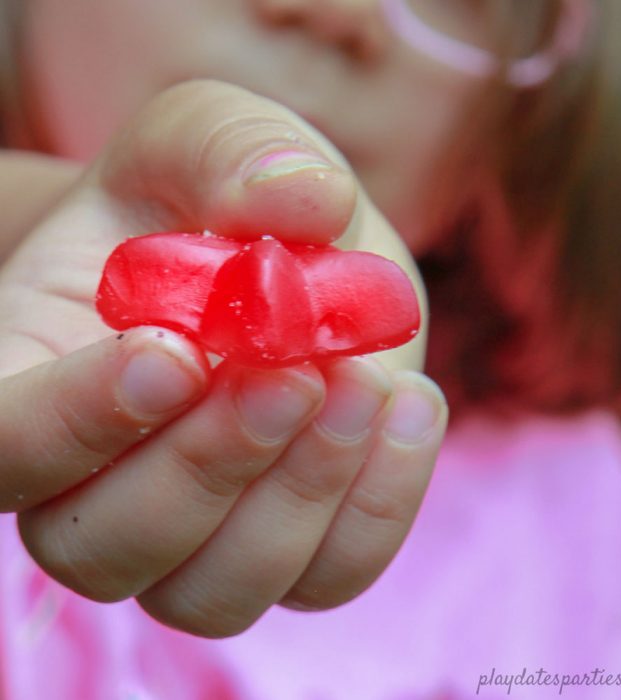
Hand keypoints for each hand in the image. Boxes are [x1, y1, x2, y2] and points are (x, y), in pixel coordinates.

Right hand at [0, 80, 447, 637]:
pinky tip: (409, 410)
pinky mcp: (292, 544)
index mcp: (36, 376)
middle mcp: (100, 481)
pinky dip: (376, 509)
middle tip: (299, 372)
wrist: (284, 257)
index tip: (178, 355)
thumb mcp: (214, 136)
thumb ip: (234, 152)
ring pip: (214, 592)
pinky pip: (324, 578)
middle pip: (107, 546)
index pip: (5, 446)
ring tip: (366, 383)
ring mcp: (197, 534)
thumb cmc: (218, 200)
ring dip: (301, 496)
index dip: (74, 423)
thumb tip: (300, 200)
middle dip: (211, 464)